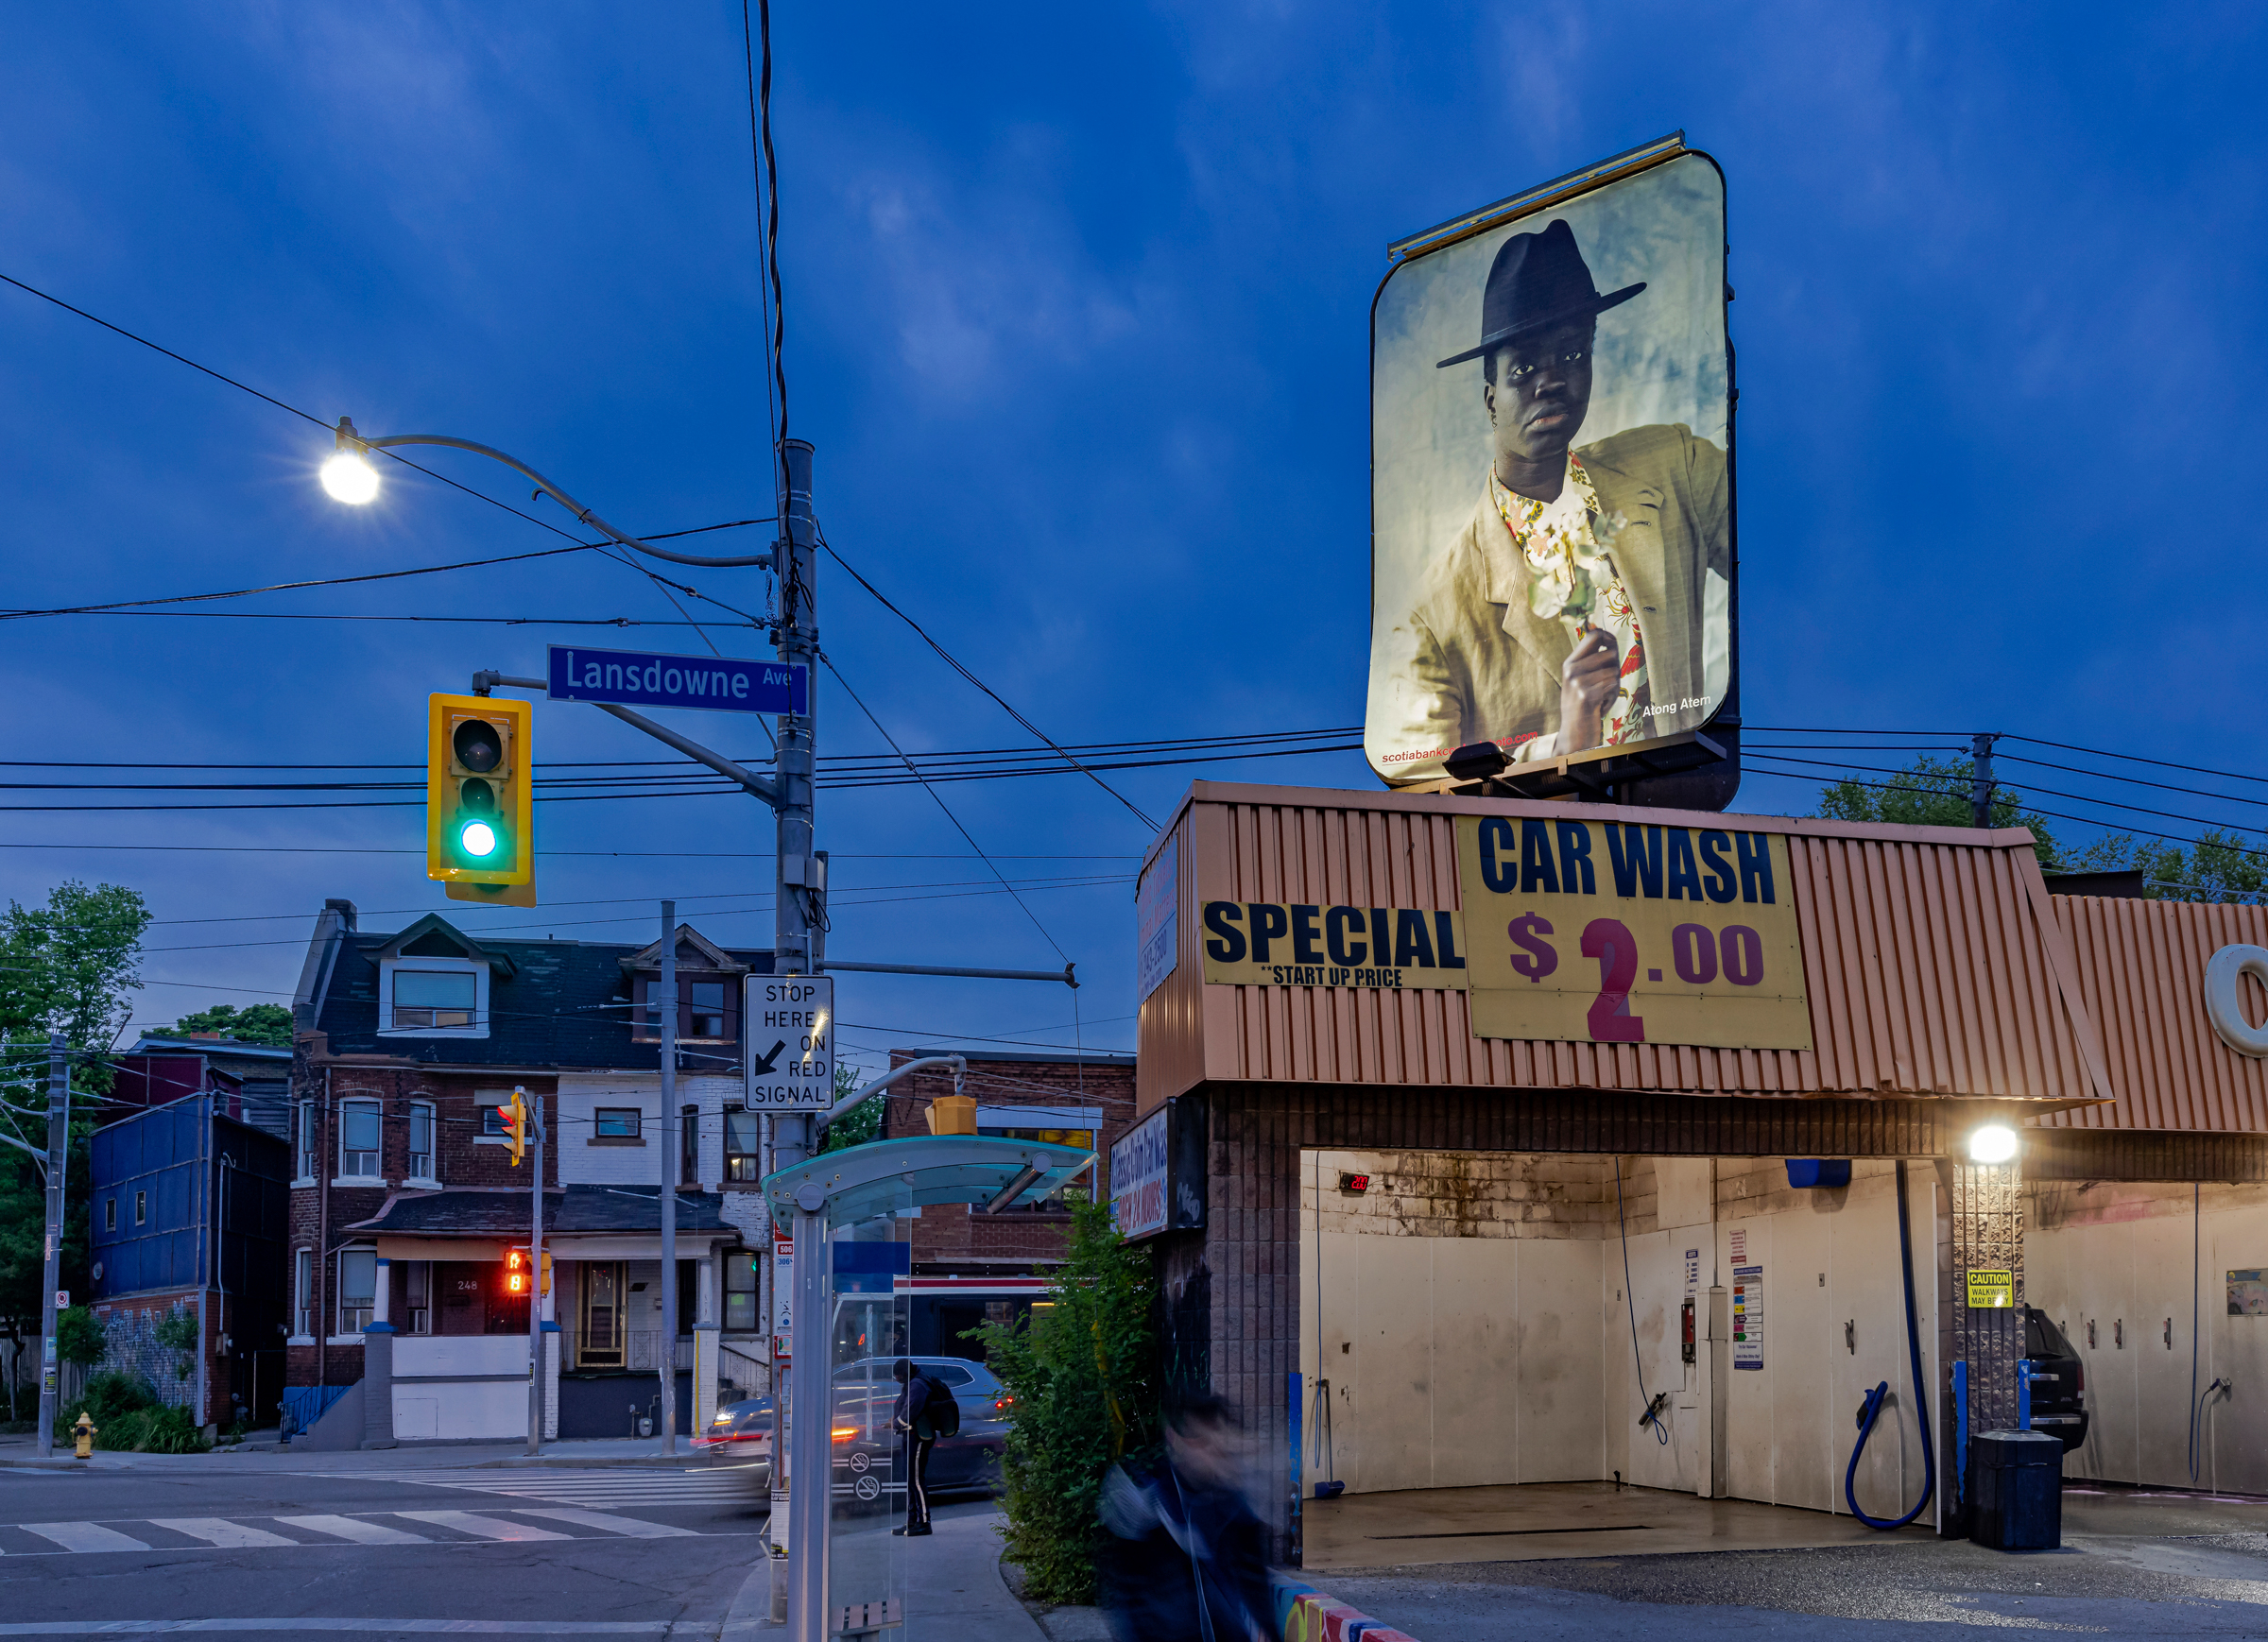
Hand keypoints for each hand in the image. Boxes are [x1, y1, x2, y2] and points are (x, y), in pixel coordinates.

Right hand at [1557, 627, 1620, 752]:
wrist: (1574, 734)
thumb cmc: (1583, 706)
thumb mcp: (1580, 679)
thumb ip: (1590, 659)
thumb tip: (1601, 631)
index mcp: (1570, 662)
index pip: (1594, 635)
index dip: (1609, 637)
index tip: (1613, 646)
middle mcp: (1571, 669)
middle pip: (1610, 653)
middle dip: (1616, 667)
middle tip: (1608, 683)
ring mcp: (1577, 682)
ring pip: (1614, 671)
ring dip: (1614, 686)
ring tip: (1602, 697)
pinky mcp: (1586, 695)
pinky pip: (1612, 686)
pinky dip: (1611, 697)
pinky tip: (1601, 705)